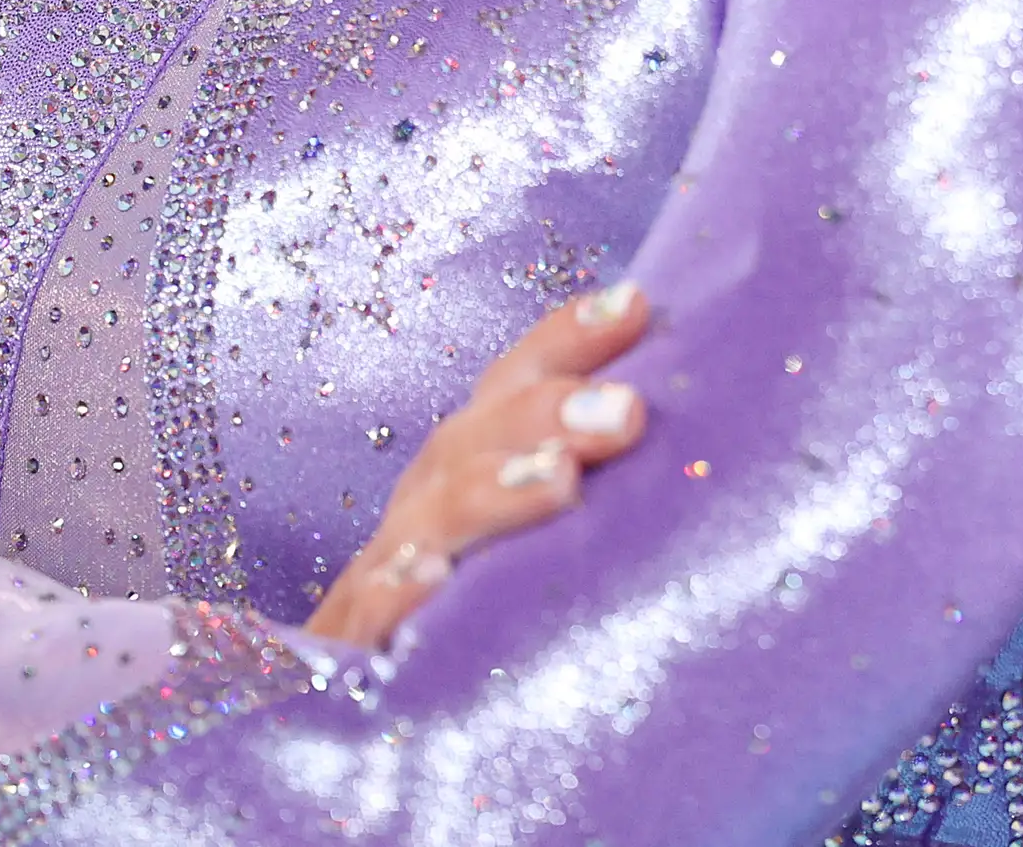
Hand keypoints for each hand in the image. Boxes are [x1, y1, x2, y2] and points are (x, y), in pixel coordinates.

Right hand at [309, 279, 652, 647]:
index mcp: (467, 468)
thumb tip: (682, 430)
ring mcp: (381, 575)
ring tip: (560, 482)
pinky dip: (396, 592)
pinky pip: (367, 617)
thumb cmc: (469, 620)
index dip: (565, 342)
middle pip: (472, 439)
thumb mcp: (529, 543)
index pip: (512, 386)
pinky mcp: (351, 652)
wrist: (340, 715)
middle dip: (546, 413)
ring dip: (494, 492)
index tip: (635, 306)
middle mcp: (423, 508)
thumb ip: (579, 479)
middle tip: (626, 412)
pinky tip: (433, 581)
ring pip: (430, 518)